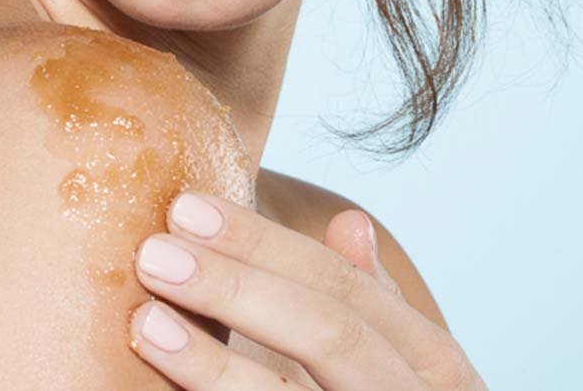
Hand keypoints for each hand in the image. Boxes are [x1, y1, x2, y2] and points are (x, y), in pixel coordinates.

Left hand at [127, 189, 486, 390]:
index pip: (345, 287)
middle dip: (237, 289)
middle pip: (329, 337)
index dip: (263, 243)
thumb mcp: (390, 363)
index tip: (187, 209)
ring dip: (213, 364)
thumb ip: (365, 304)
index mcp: (437, 370)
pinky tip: (166, 374)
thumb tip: (350, 220)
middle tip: (154, 254)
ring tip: (145, 321)